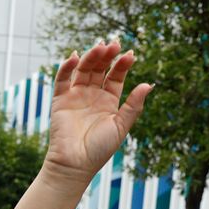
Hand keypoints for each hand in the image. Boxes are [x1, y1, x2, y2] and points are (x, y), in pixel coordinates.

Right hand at [42, 41, 151, 182]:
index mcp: (109, 101)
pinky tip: (75, 56)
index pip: (116, 76)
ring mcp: (76, 96)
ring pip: (83, 70)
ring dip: (91, 57)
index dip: (123, 65)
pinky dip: (66, 67)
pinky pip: (62, 79)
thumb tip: (148, 85)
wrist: (75, 164)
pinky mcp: (60, 99)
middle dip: (107, 56)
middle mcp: (93, 95)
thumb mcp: (121, 126)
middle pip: (100, 69)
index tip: (130, 54)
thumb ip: (133, 105)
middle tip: (114, 44)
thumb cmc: (99, 149)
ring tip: (99, 47)